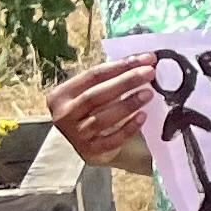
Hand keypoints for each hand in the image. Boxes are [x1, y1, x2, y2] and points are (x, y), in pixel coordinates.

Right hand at [46, 54, 159, 174]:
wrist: (96, 146)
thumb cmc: (97, 111)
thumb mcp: (97, 92)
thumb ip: (113, 78)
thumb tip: (144, 60)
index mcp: (61, 94)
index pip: (92, 75)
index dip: (120, 65)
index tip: (146, 59)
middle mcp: (63, 115)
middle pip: (95, 95)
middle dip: (125, 82)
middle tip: (149, 72)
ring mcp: (75, 136)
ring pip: (101, 118)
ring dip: (127, 104)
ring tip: (149, 93)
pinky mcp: (90, 152)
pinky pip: (111, 139)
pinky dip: (128, 128)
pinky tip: (143, 116)